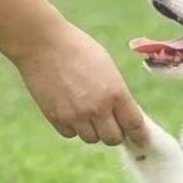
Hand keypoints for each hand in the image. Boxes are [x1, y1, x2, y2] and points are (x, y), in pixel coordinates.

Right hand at [13, 22, 147, 145]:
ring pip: (92, 138)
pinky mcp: (56, 117)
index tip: (140, 140)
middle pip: (113, 138)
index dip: (139, 135)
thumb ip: (117, 94)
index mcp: (116, 93)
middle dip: (115, 133)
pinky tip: (70, 111)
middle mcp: (98, 108)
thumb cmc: (79, 50)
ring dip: (93, 131)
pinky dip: (72, 127)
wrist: (42, 43)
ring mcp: (76, 115)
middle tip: (111, 125)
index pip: (134, 124)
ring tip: (87, 113)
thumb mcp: (108, 69)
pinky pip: (70, 134)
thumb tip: (125, 116)